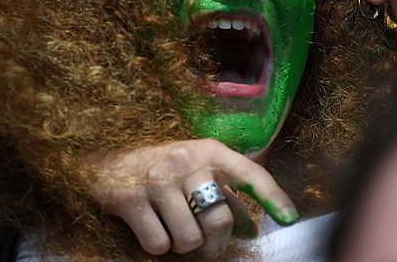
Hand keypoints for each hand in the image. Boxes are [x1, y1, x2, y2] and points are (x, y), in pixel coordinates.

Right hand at [85, 139, 297, 258]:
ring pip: (188, 240)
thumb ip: (224, 196)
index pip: (247, 171)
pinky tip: (150, 226)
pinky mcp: (131, 200)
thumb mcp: (194, 170)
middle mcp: (185, 160)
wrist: (105, 159)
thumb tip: (252, 229)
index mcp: (206, 150)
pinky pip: (158, 246)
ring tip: (171, 227)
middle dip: (214, 245)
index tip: (290, 217)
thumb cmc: (159, 166)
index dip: (272, 195)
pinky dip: (157, 246)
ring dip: (182, 244)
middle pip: (219, 221)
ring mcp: (157, 180)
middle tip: (205, 245)